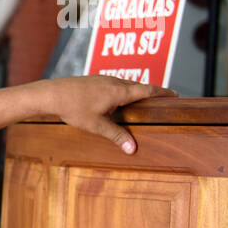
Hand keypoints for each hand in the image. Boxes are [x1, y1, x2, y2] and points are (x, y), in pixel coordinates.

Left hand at [35, 75, 177, 153]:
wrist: (51, 94)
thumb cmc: (73, 108)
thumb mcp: (96, 125)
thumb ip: (116, 135)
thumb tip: (133, 149)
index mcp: (119, 91)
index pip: (148, 90)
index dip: (163, 92)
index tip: (175, 95)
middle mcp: (114, 81)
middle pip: (139, 86)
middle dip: (153, 92)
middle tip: (165, 99)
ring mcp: (104, 78)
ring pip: (126, 84)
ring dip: (137, 90)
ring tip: (145, 100)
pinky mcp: (94, 79)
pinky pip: (115, 83)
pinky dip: (124, 89)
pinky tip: (119, 98)